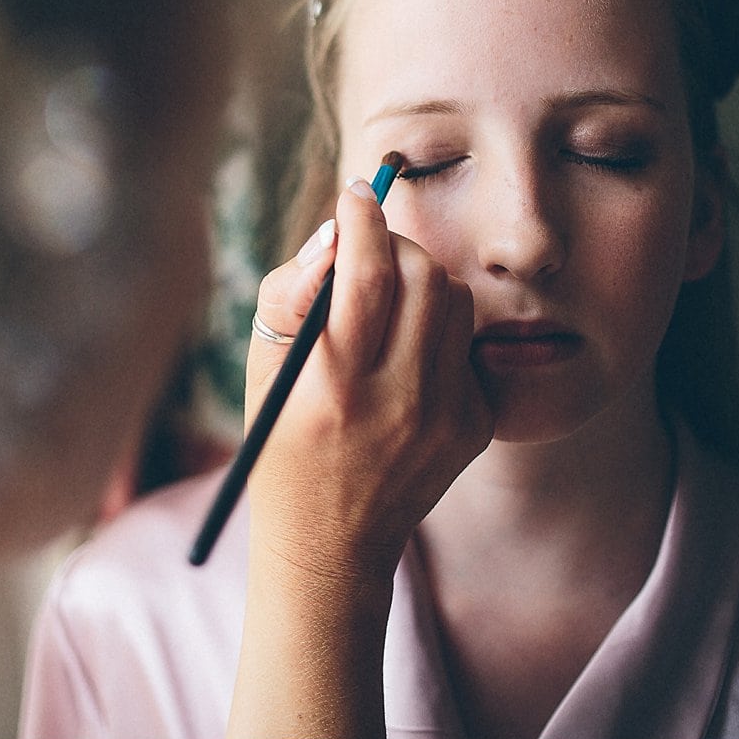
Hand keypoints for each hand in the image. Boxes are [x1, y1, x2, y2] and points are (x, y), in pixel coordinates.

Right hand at [245, 176, 492, 582]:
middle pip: (421, 274)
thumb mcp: (263, 370)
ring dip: (420, 281)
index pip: (363, 274)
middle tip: (368, 249)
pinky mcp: (475, 426)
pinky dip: (437, 330)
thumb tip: (336, 233)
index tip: (355, 195)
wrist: (330, 543)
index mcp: (333, 385)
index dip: (361, 218)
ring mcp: (444, 417)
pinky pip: (467, 343)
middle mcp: (397, 401)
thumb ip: (292, 294)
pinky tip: (407, 356)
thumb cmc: (282, 441)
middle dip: (393, 244)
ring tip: (388, 304)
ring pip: (454, 299)